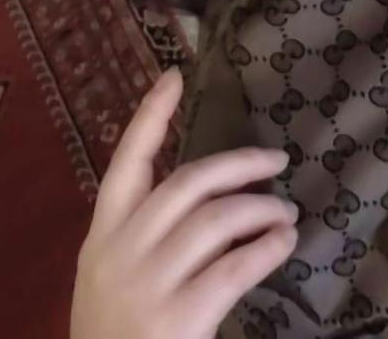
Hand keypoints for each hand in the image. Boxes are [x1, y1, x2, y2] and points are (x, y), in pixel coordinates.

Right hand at [70, 66, 298, 338]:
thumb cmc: (117, 334)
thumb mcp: (113, 278)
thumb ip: (148, 236)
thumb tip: (215, 197)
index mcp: (101, 238)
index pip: (125, 163)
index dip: (150, 116)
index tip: (174, 74)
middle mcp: (119, 253)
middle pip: (187, 183)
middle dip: (238, 164)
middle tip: (276, 160)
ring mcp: (146, 285)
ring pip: (217, 219)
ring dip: (261, 209)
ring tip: (286, 214)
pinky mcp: (177, 317)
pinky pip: (235, 267)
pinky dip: (267, 248)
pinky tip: (284, 244)